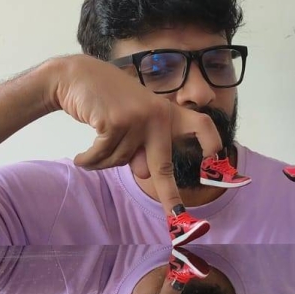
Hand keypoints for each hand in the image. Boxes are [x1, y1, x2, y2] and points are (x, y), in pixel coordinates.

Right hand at [48, 55, 223, 212]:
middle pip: (163, 166)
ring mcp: (139, 119)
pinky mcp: (116, 123)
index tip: (218, 162)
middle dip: (169, 196)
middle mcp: (158, 115)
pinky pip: (102, 158)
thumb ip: (141, 148)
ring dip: (102, 160)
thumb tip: (146, 174)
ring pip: (121, 162)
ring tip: (95, 138)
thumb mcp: (132, 123)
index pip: (202, 124)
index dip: (212, 143)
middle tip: (177, 217)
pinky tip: (80, 154)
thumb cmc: (108, 101)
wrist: (77, 76)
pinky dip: (88, 160)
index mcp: (167, 113)